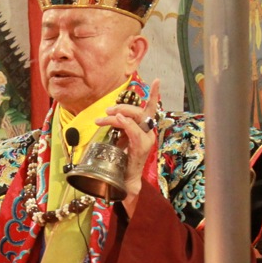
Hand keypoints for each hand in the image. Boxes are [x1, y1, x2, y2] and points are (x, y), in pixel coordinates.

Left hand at [94, 78, 161, 205]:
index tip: (157, 81)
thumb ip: (120, 128)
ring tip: (105, 116)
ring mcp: (146, 140)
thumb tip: (109, 117)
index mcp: (145, 130)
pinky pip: (134, 131)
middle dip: (122, 107)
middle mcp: (148, 133)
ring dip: (118, 115)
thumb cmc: (123, 161)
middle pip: (140, 111)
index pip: (150, 109)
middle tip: (107, 111)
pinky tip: (117, 120)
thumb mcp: (121, 140)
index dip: (154, 95)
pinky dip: (125, 124)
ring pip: (135, 119)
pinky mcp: (141, 148)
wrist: (126, 181)